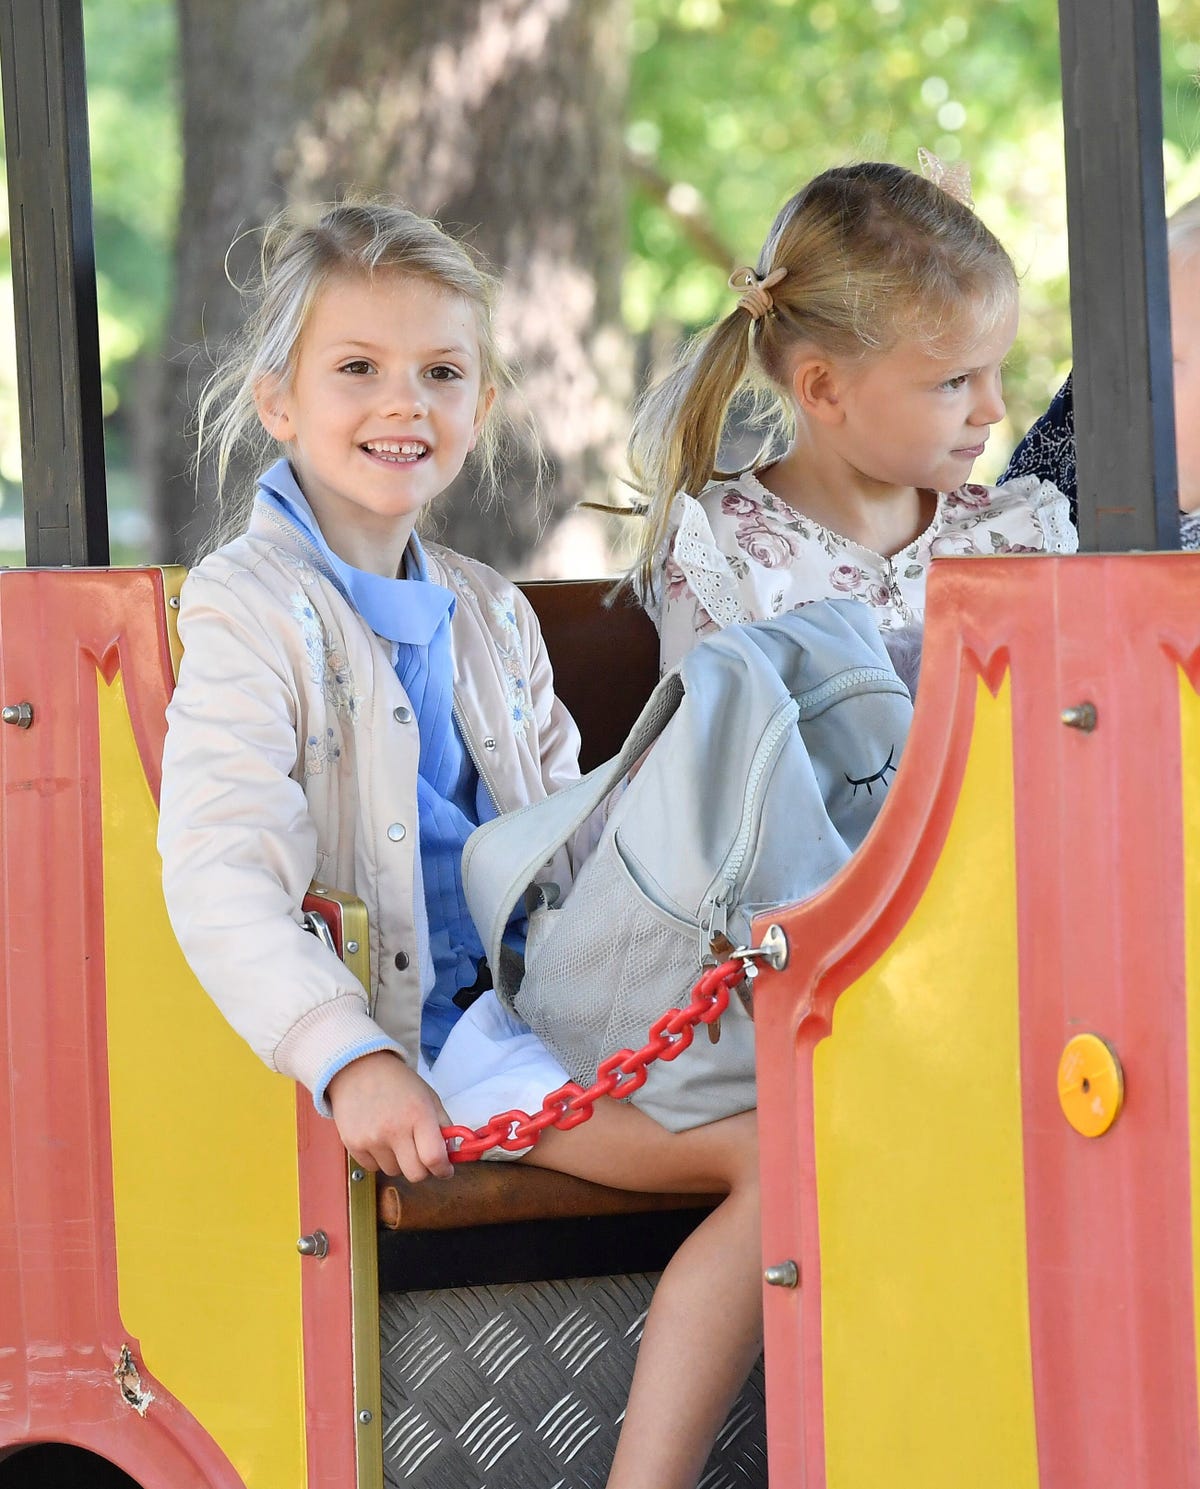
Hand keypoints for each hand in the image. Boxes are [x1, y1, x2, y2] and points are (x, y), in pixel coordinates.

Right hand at [327, 1050, 454, 1181]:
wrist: (359, 1069)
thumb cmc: (398, 1083)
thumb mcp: (429, 1097)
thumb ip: (443, 1125)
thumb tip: (450, 1153)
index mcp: (418, 1115)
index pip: (434, 1158)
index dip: (443, 1169)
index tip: (445, 1169)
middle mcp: (394, 1130)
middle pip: (415, 1174)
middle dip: (423, 1169)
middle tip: (421, 1155)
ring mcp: (371, 1139)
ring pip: (394, 1172)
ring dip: (399, 1162)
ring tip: (395, 1139)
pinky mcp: (352, 1145)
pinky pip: (373, 1168)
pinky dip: (379, 1160)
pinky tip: (378, 1138)